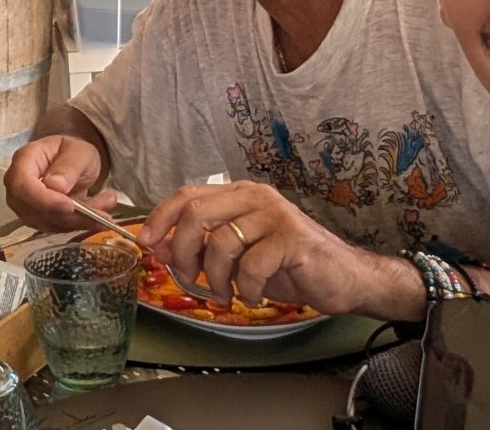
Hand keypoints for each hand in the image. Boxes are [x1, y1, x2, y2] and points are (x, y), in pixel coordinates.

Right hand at [3, 134, 117, 231]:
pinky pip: (57, 228)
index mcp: (24, 160)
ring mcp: (26, 204)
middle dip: (68, 215)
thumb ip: (69, 166)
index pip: (22, 184)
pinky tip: (100, 217)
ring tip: (106, 208)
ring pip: (47, 222)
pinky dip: (80, 225)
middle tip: (100, 212)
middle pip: (32, 209)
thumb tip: (56, 185)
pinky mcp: (39, 219)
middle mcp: (19, 184)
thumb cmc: (73, 152)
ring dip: (79, 221)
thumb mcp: (79, 152)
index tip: (69, 205)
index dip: (43, 199)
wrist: (75, 163)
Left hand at [138, 180, 406, 316]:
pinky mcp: (292, 239)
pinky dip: (246, 288)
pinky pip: (251, 265)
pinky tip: (253, 295)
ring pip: (221, 242)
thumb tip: (157, 245)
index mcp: (238, 194)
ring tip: (225, 293)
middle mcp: (255, 196)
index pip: (186, 195)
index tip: (145, 242)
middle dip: (181, 251)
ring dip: (215, 277)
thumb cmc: (289, 265)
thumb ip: (202, 245)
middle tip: (186, 277)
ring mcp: (275, 215)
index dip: (160, 217)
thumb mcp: (238, 254)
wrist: (344, 278)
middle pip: (196, 213)